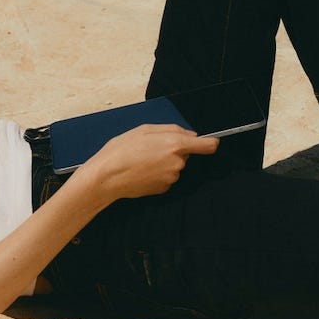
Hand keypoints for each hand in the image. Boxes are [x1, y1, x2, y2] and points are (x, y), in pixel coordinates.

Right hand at [76, 124, 219, 200]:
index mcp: (175, 144)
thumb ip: (173, 129)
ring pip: (175, 166)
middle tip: (151, 147)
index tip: (211, 142)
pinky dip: (158, 174)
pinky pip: (166, 177)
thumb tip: (191, 135)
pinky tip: (142, 171)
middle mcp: (177, 163)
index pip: (207, 145)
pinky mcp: (164, 189)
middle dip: (173, 150)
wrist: (106, 176)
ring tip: (143, 159)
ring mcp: (171, 178)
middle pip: (185, 154)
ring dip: (164, 162)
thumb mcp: (145, 129)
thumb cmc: (122, 150)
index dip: (210, 143)